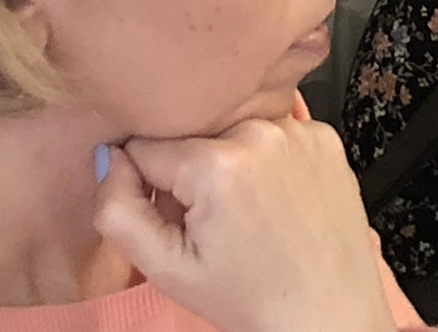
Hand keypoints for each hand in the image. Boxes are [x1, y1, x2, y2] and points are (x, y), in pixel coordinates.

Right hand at [93, 119, 395, 331]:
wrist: (327, 309)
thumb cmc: (247, 295)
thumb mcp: (164, 267)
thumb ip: (118, 209)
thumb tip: (109, 156)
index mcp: (216, 162)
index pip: (146, 148)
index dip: (149, 186)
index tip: (175, 217)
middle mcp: (260, 131)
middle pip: (193, 137)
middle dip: (190, 174)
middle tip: (214, 223)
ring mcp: (299, 129)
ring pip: (233, 133)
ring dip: (230, 164)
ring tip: (249, 214)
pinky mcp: (326, 135)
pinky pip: (274, 136)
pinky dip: (268, 160)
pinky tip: (278, 200)